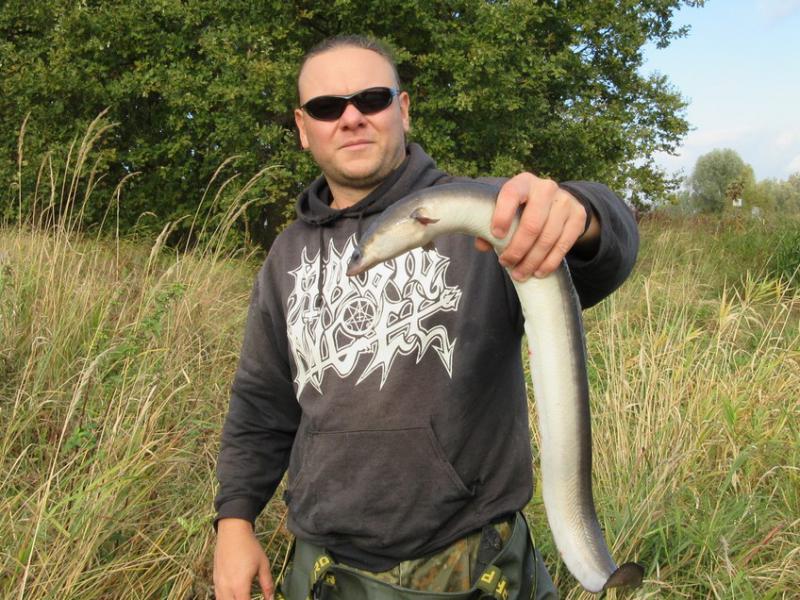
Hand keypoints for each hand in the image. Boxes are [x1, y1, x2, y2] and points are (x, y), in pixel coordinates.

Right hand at [214, 518, 274, 599]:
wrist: (232, 531)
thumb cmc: (250, 547)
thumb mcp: (263, 564)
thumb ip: (267, 584)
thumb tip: (271, 599)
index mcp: (239, 585)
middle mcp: (226, 587)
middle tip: (249, 597)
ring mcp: (218, 583)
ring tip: (243, 596)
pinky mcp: (214, 578)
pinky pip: (218, 595)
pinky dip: (225, 598)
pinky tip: (233, 596)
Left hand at [475, 172, 598, 279]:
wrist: (557, 202)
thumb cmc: (523, 209)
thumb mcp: (507, 210)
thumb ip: (491, 225)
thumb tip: (482, 245)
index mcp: (524, 182)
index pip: (512, 194)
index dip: (503, 215)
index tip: (496, 235)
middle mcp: (546, 188)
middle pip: (532, 224)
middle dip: (517, 249)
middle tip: (506, 263)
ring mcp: (565, 202)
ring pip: (548, 238)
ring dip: (532, 261)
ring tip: (520, 273)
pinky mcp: (578, 217)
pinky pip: (563, 245)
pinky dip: (549, 262)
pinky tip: (538, 272)